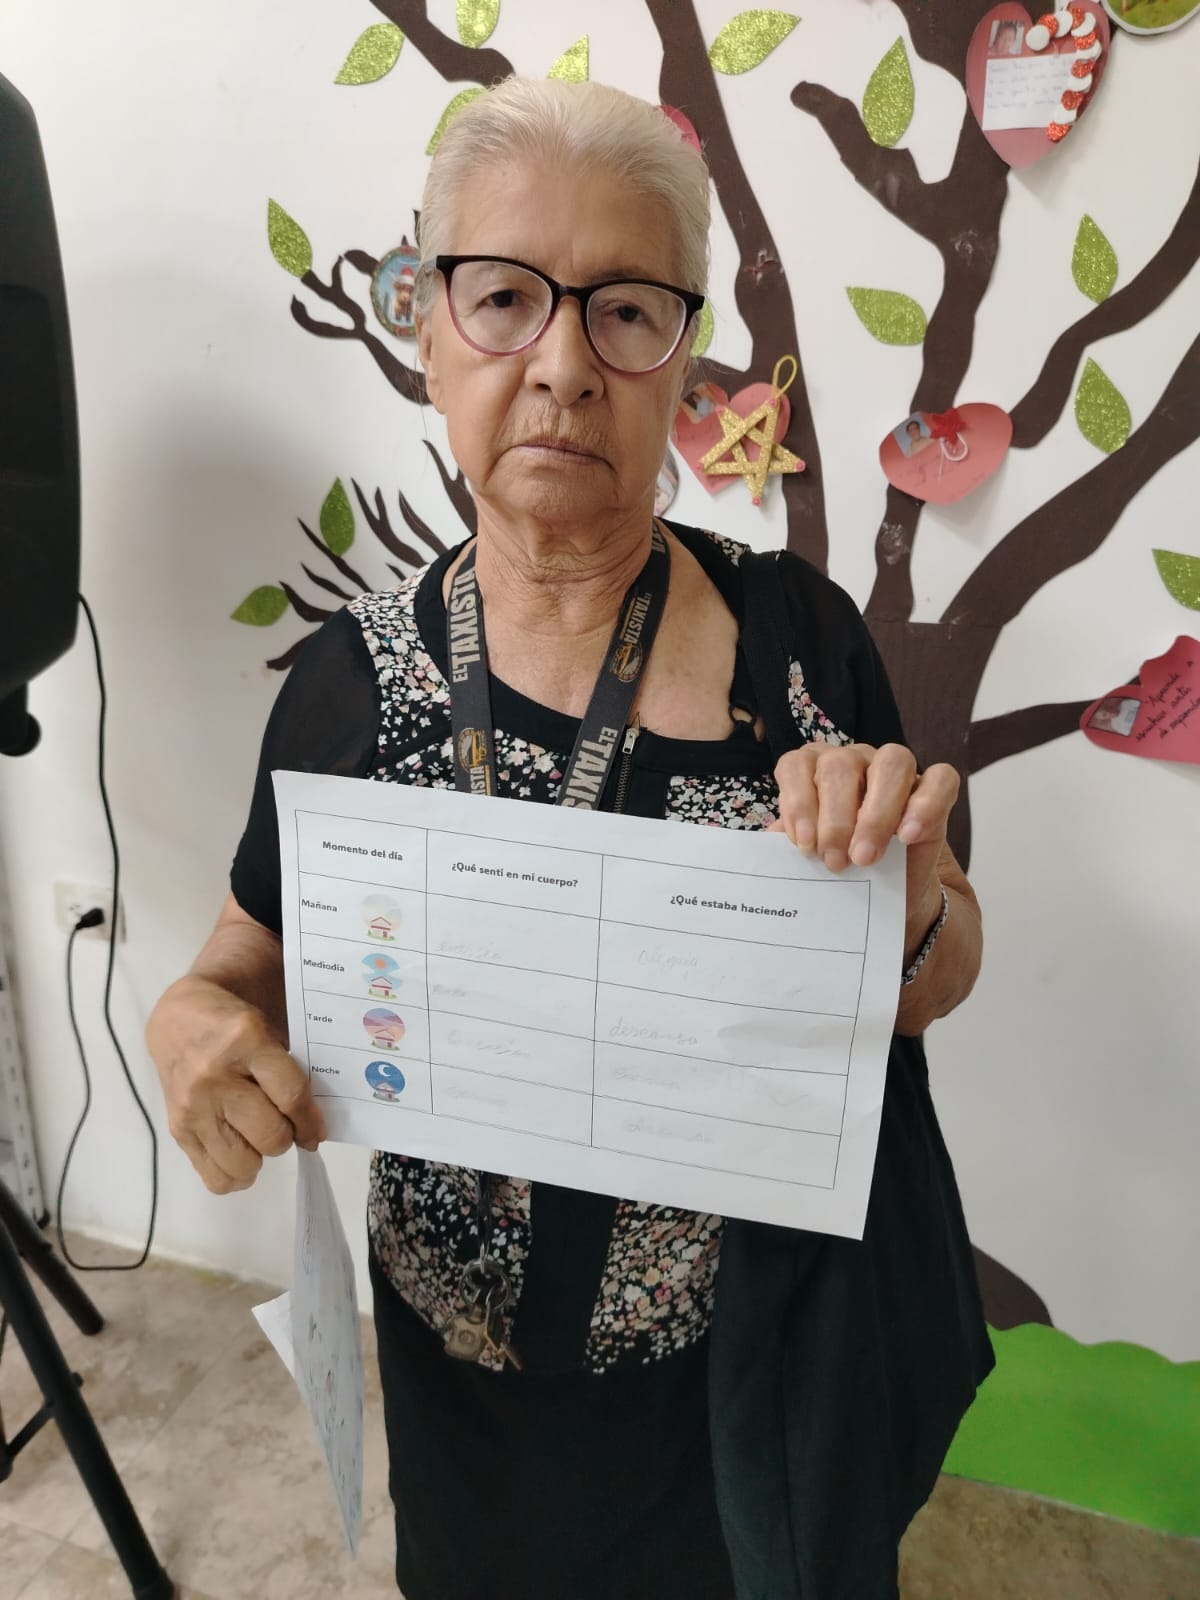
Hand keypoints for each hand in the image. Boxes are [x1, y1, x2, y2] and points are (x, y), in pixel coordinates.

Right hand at [146, 975, 325, 1194]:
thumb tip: (312, 1126)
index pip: (290, 1095)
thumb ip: (287, 1072)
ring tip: (259, 1137)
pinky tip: (240, 1152)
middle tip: (284, 1126)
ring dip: (261, 1156)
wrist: (176, 1020)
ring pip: (243, 1162)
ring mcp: (193, 1107)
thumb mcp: (266, 1031)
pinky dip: (236, 1175)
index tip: (316, 1132)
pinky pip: (214, 1176)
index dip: (310, 1122)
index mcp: (245, 1043)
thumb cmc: (230, 1023)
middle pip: (269, 1135)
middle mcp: (215, 1078)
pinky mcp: (178, 1129)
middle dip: (287, 1137)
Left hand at [772, 742, 959, 948]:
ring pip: (891, 762)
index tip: (802, 844)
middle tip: (833, 861)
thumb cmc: (843, 867)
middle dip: (835, 818)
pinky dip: (924, 805)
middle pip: (840, 765)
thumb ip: (795, 843)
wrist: (888, 897)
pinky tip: (907, 837)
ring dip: (875, 813)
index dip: (797, 800)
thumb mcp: (812, 859)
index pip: (798, 764)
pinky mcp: (935, 787)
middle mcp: (854, 760)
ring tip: (865, 857)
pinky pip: (940, 779)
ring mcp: (895, 769)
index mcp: (815, 771)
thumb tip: (772, 839)